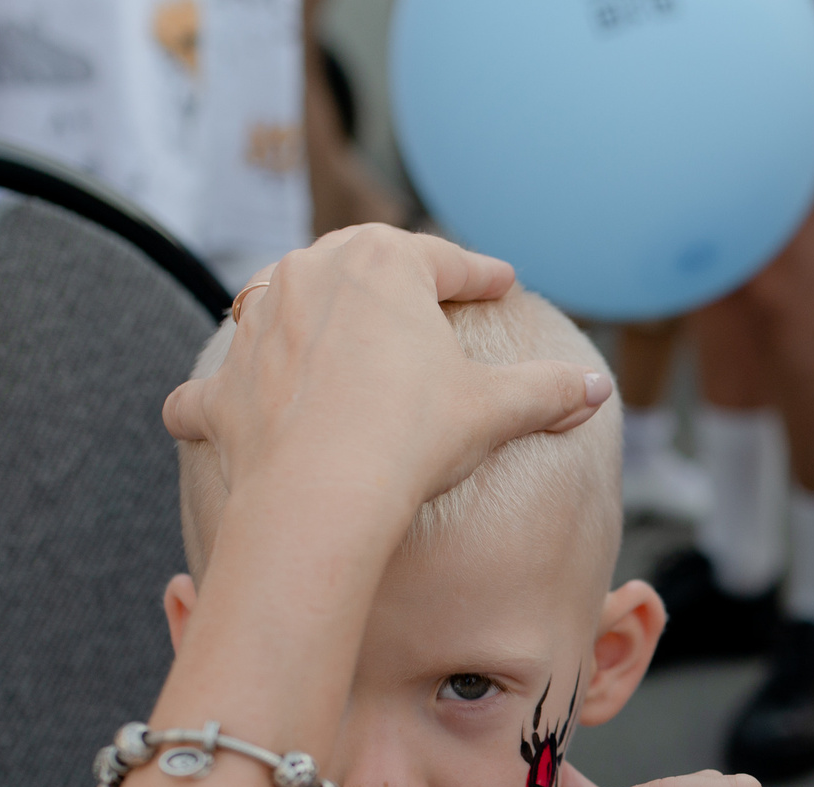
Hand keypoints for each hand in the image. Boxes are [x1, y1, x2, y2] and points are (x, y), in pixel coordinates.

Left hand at [161, 227, 612, 565]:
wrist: (322, 498)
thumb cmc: (412, 439)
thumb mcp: (495, 410)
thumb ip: (549, 390)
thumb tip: (599, 389)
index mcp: (382, 262)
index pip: (445, 261)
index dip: (479, 274)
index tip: (499, 282)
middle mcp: (309, 274)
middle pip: (358, 267)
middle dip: (386, 280)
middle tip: (414, 295)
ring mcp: (256, 328)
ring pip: (281, 308)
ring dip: (301, 322)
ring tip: (324, 343)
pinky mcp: (220, 389)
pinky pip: (214, 389)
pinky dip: (219, 400)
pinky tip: (219, 410)